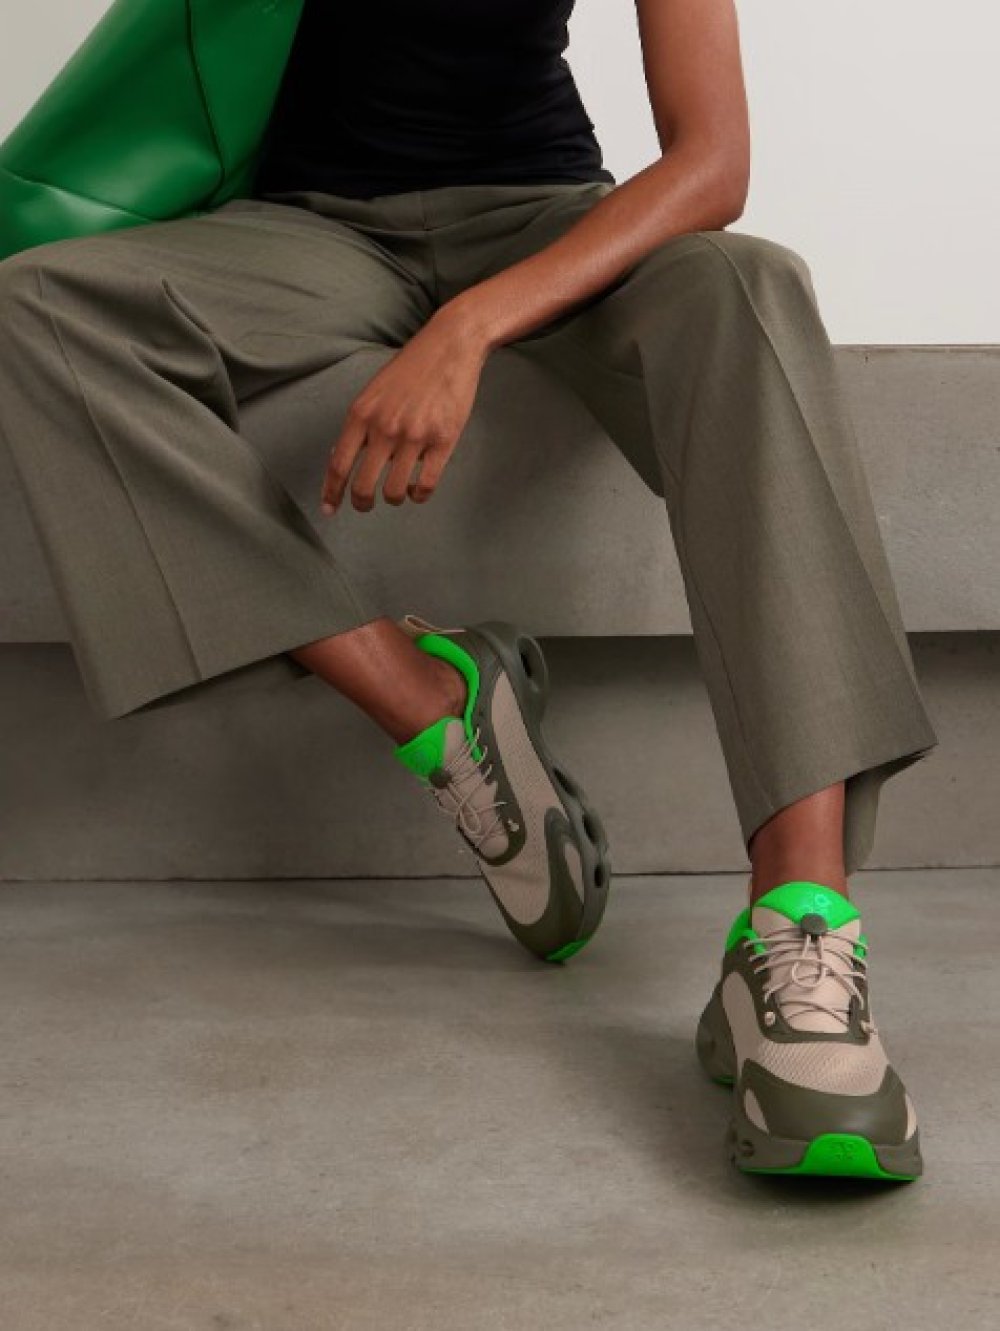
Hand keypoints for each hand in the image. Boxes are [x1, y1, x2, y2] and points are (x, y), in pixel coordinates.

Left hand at [320, 306, 489, 515]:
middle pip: (363, 485)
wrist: (449, 346)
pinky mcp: (443, 441)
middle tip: (365, 505)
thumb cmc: (411, 368)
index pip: (339, 464)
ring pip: (395, 491)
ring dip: (394, 498)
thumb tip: (343, 458)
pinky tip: (418, 489)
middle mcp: (385, 428)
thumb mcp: (374, 392)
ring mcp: (414, 436)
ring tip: (397, 492)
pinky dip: (419, 495)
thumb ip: (360, 424)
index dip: (331, 492)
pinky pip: (426, 485)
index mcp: (362, 414)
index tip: (329, 509)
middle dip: (361, 503)